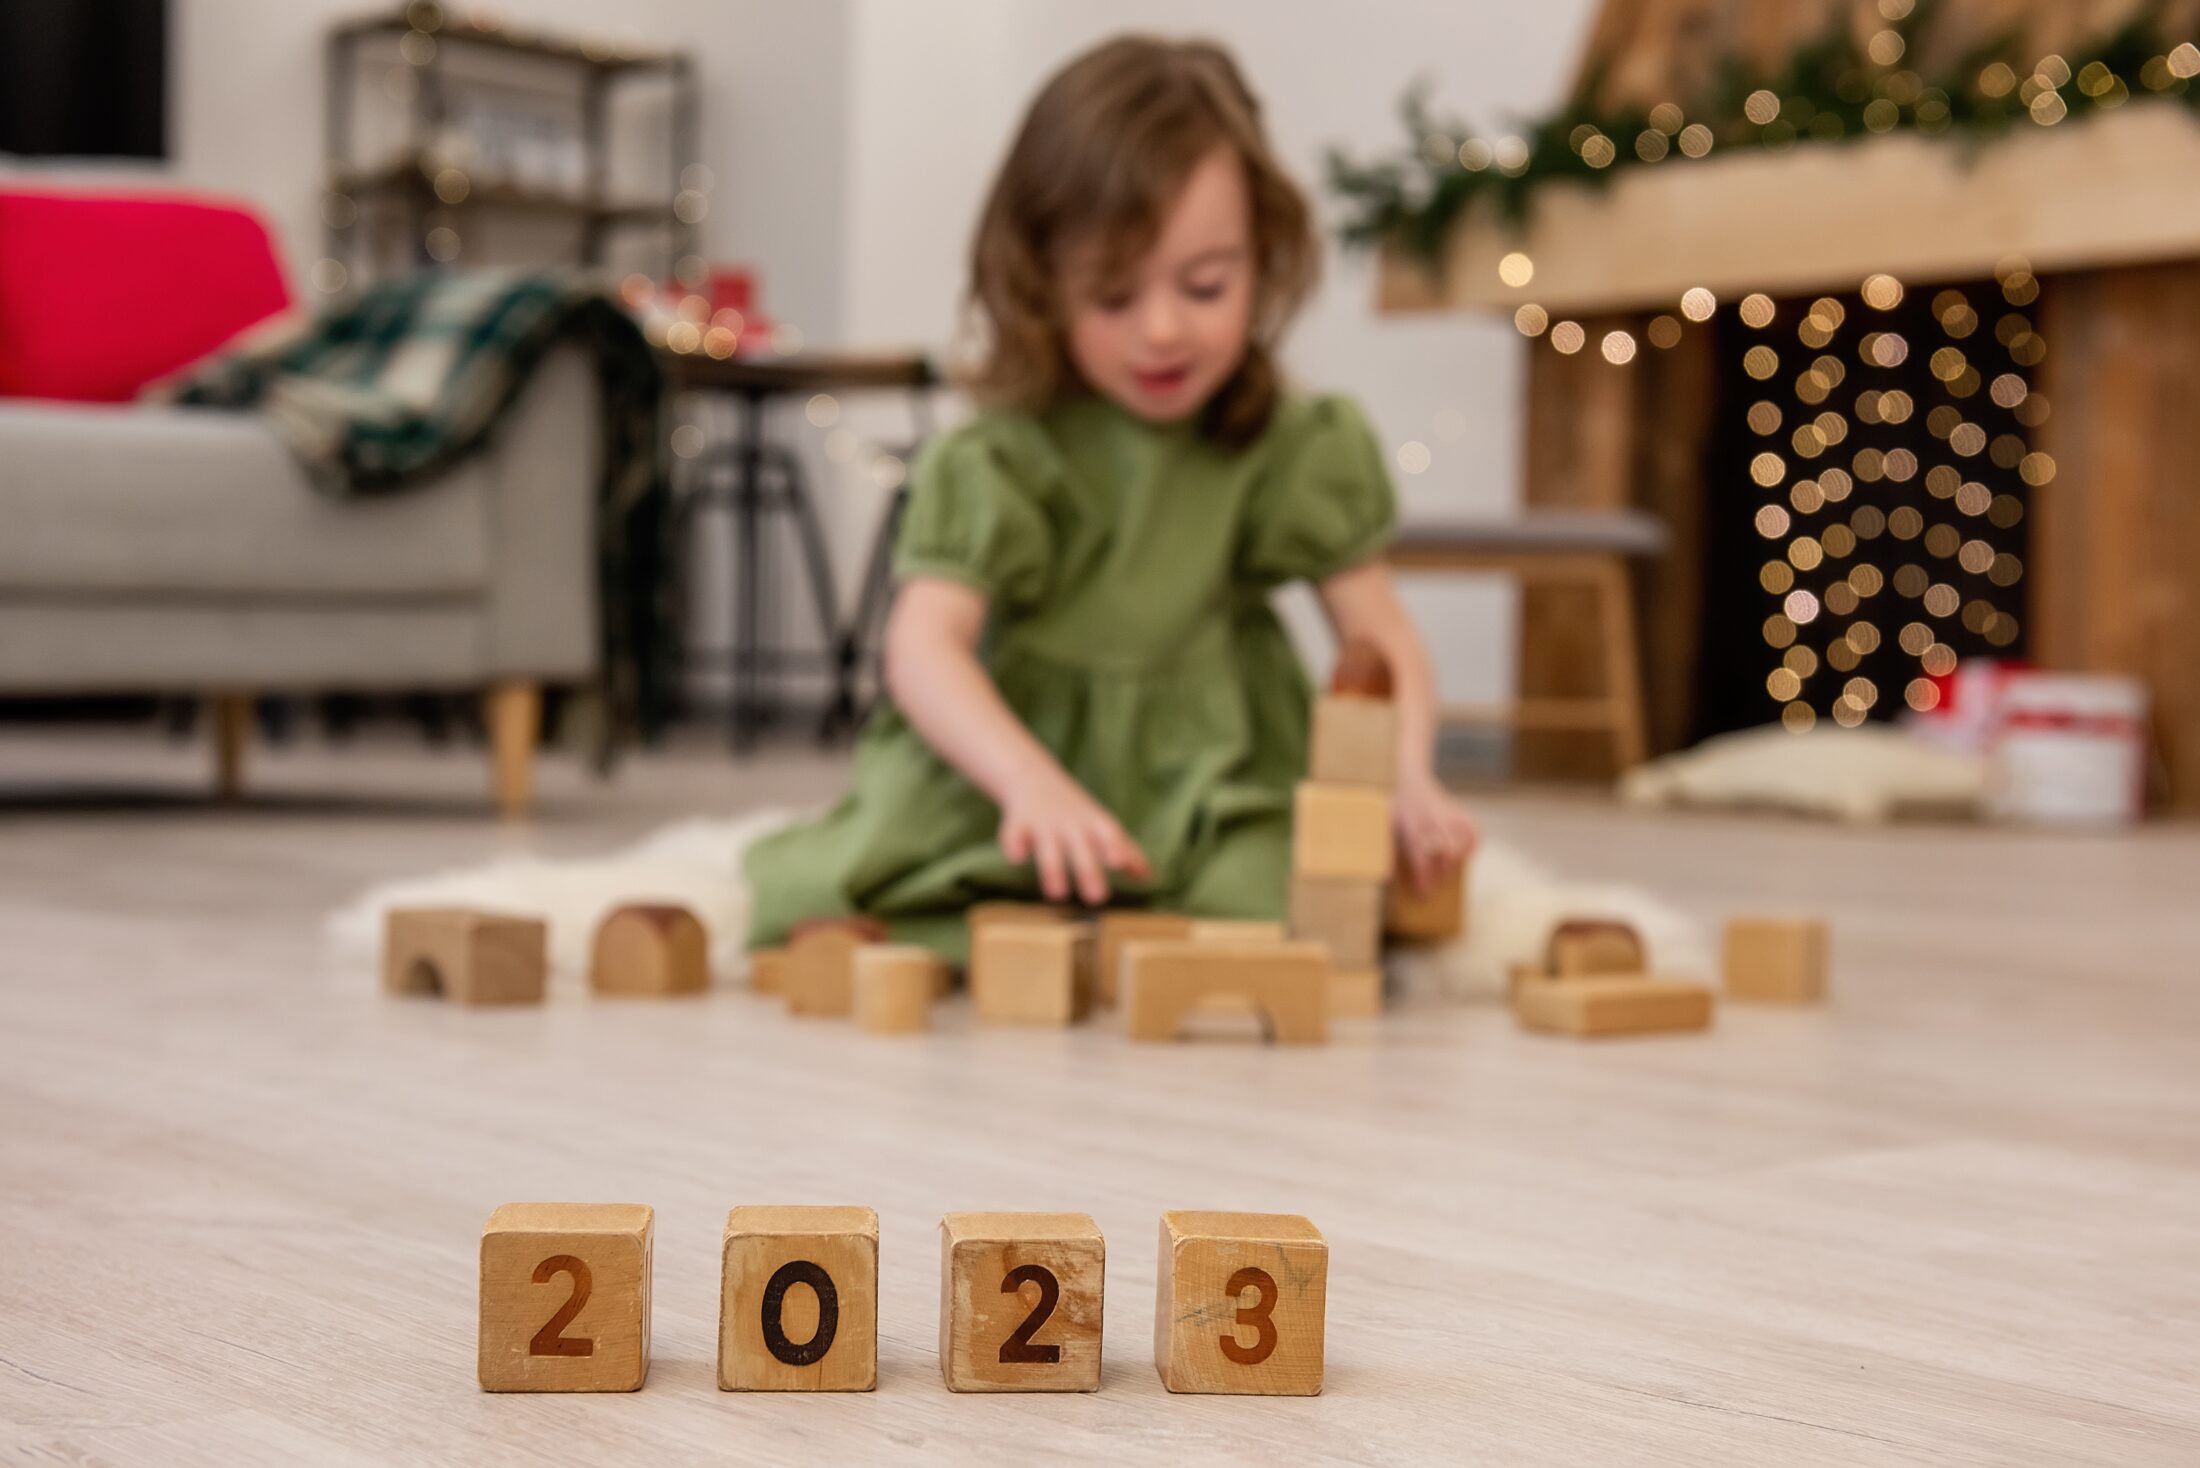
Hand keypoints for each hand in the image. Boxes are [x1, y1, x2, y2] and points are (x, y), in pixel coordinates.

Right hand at [998, 765, 1151, 904]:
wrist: (1031, 776)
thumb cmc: (1074, 810)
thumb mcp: (1100, 824)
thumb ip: (1124, 850)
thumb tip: (1149, 877)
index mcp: (1093, 824)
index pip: (1108, 834)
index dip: (1115, 847)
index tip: (1120, 862)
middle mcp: (1070, 824)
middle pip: (1081, 847)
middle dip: (1088, 871)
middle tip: (1098, 897)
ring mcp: (1044, 824)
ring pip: (1048, 848)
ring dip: (1053, 869)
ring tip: (1058, 894)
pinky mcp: (1017, 825)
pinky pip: (1014, 836)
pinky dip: (1015, 846)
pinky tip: (1018, 859)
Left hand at [1393, 771, 1476, 894]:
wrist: (1412, 781)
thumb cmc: (1398, 809)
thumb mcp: (1386, 827)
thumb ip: (1386, 851)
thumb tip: (1387, 876)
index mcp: (1412, 826)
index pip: (1421, 857)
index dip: (1424, 878)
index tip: (1423, 893)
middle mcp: (1432, 821)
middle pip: (1443, 854)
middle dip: (1440, 875)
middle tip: (1434, 886)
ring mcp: (1448, 815)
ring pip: (1460, 844)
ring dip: (1456, 861)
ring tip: (1447, 872)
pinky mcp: (1459, 811)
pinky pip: (1472, 832)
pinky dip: (1472, 845)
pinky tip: (1464, 854)